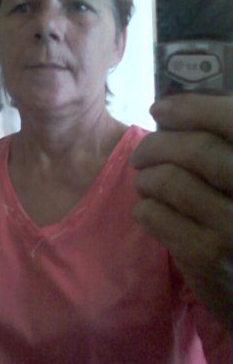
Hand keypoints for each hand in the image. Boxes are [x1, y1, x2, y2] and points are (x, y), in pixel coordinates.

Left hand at [130, 93, 232, 327]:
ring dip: (146, 178)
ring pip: (168, 180)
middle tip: (141, 153)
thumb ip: (223, 152)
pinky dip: (144, 207)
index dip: (193, 108)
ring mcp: (232, 227)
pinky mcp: (204, 255)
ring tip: (146, 183)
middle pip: (197, 150)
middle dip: (157, 145)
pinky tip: (150, 210)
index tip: (160, 109)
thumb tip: (178, 114)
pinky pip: (154, 214)